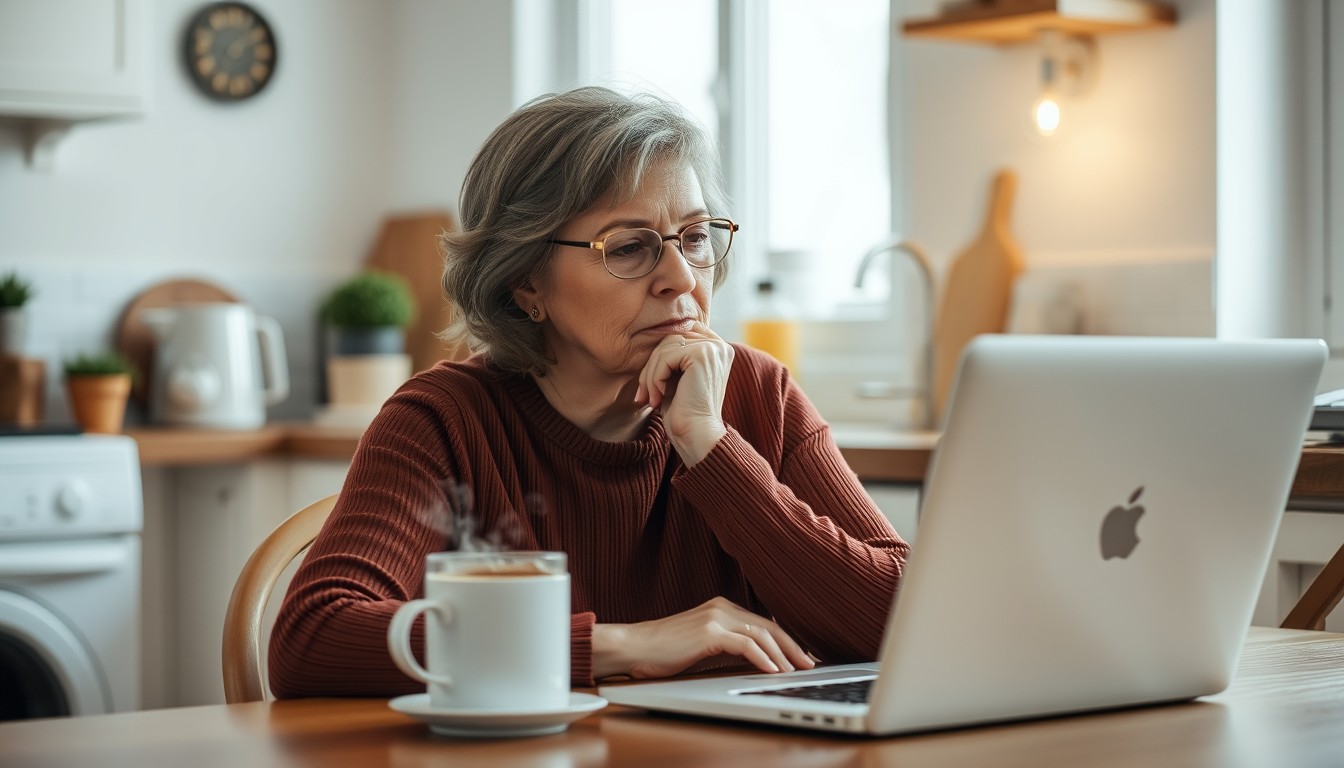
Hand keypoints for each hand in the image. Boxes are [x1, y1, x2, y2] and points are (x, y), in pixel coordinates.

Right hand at [591, 597, 814, 679]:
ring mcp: (716, 617)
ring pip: (762, 633)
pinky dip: (763, 657)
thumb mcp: (701, 645)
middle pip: (769, 625)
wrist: (633, 647)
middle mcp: (722, 607)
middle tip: (810, 663)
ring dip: (783, 654)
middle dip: (793, 646)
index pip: (764, 622)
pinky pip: (745, 644)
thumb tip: (757, 659)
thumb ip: (727, 645)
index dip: (786, 639)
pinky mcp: (709, 631)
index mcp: (722, 607)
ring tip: (796, 670)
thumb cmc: (662, 650)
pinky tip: (772, 670)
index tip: (802, 655)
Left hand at [635, 326, 733, 465]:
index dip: (661, 354)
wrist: (697, 436)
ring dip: (650, 374)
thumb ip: (672, 355)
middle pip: (670, 339)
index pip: (680, 333)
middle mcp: (720, 346)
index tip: (651, 383)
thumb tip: (647, 337)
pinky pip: (665, 357)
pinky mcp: (702, 355)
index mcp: (717, 349)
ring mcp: (713, 348)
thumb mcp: (677, 377)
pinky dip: (655, 379)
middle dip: (652, 366)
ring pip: (665, 347)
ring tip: (651, 398)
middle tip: (644, 393)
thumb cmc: (685, 412)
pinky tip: (657, 399)